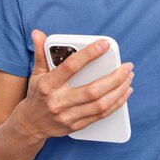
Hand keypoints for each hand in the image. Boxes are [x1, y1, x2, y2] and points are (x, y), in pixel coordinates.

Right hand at [14, 30, 133, 141]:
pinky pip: (101, 115)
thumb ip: (41, 53)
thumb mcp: (36, 73)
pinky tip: (124, 92)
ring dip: (119, 90)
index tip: (105, 44)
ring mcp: (68, 116)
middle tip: (127, 65)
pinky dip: (116, 103)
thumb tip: (38, 33)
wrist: (29, 126)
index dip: (89, 54)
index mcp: (48, 85)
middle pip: (93, 89)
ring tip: (129, 77)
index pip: (71, 67)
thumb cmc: (37, 94)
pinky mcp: (77, 126)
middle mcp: (58, 102)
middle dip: (115, 77)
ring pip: (100, 104)